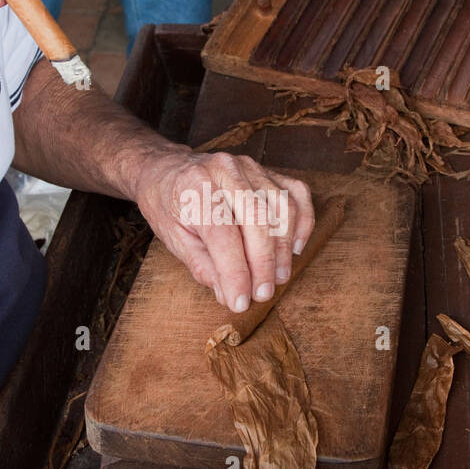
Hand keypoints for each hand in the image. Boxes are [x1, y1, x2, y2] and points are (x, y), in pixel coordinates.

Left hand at [133, 149, 314, 311]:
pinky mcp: (268, 171)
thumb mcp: (173, 238)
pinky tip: (293, 248)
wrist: (168, 170)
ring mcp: (250, 167)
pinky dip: (301, 223)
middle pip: (257, 219)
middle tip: (263, 293)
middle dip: (263, 264)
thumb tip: (230, 294)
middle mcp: (225, 169)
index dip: (235, 272)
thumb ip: (203, 266)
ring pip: (281, 207)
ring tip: (278, 277)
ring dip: (283, 249)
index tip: (240, 301)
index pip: (222, 234)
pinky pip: (296, 194)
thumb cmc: (169, 205)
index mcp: (194, 186)